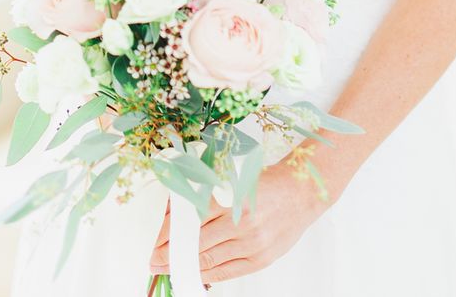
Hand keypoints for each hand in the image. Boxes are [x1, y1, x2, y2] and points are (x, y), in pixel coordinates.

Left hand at [149, 162, 324, 283]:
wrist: (300, 194)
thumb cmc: (265, 184)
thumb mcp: (232, 181)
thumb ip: (205, 195)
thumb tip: (175, 211)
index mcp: (230, 198)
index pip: (189, 220)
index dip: (168, 234)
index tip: (154, 242)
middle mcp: (239, 222)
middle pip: (196, 243)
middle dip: (171, 254)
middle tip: (155, 259)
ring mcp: (251, 243)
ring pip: (209, 260)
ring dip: (186, 266)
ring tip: (170, 268)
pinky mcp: (260, 259)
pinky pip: (227, 272)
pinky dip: (208, 275)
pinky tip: (195, 274)